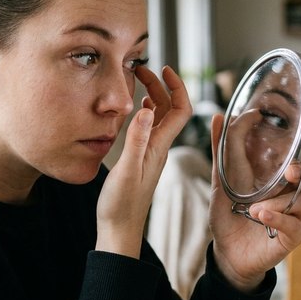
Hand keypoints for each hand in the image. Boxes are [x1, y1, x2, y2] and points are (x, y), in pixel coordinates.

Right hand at [96, 66, 191, 257]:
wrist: (119, 230)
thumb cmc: (121, 205)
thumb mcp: (127, 170)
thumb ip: (136, 140)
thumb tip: (146, 108)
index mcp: (160, 147)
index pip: (180, 110)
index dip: (176, 86)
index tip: (163, 68)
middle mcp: (160, 147)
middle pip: (170, 109)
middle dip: (160, 84)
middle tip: (141, 69)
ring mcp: (152, 153)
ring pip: (159, 117)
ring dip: (153, 95)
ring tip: (137, 80)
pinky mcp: (142, 159)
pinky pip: (150, 129)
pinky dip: (145, 112)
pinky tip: (137, 109)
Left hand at [208, 113, 300, 291]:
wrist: (227, 252)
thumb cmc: (229, 214)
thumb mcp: (221, 181)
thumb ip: (222, 150)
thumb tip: (219, 116)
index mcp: (276, 178)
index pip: (295, 156)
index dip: (292, 143)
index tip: (271, 131)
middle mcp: (289, 195)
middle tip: (291, 172)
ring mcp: (294, 216)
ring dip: (277, 202)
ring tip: (254, 210)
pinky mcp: (292, 236)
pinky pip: (295, 224)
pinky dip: (277, 218)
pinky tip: (261, 217)